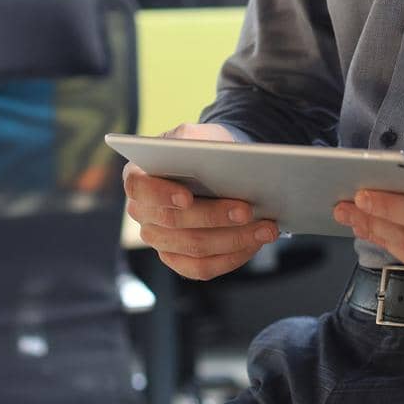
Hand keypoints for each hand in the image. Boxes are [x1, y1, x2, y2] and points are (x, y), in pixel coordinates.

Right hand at [122, 123, 278, 279]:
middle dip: (214, 217)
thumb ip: (193, 140)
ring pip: (193, 248)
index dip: (160, 195)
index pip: (139, 188)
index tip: (187, 197)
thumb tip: (205, 154)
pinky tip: (255, 244)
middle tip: (247, 211)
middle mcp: (143, 212)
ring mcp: (159, 239)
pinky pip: (202, 268)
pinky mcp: (179, 259)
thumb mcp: (197, 134)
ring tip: (266, 228)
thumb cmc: (205, 146)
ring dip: (233, 239)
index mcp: (138, 177)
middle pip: (173, 223)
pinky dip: (232, 257)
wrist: (219, 165)